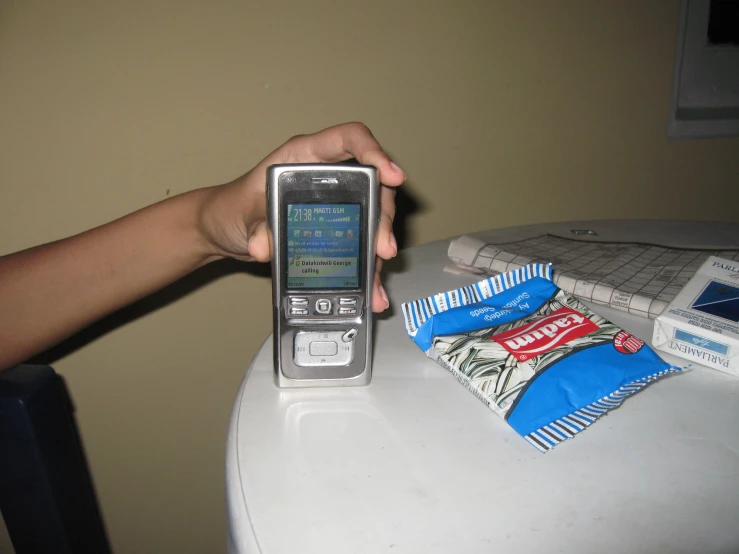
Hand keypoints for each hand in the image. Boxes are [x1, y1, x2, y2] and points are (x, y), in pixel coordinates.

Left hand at [198, 122, 405, 311]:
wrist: (228, 232)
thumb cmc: (234, 208)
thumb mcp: (241, 216)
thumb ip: (254, 228)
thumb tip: (263, 246)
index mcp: (305, 155)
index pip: (348, 139)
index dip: (374, 152)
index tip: (392, 176)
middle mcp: (327, 174)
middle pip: (371, 185)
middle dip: (382, 217)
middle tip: (382, 246)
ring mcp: (336, 201)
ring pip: (373, 216)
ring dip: (378, 248)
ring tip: (376, 277)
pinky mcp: (337, 227)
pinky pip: (360, 243)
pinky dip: (367, 265)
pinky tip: (370, 286)